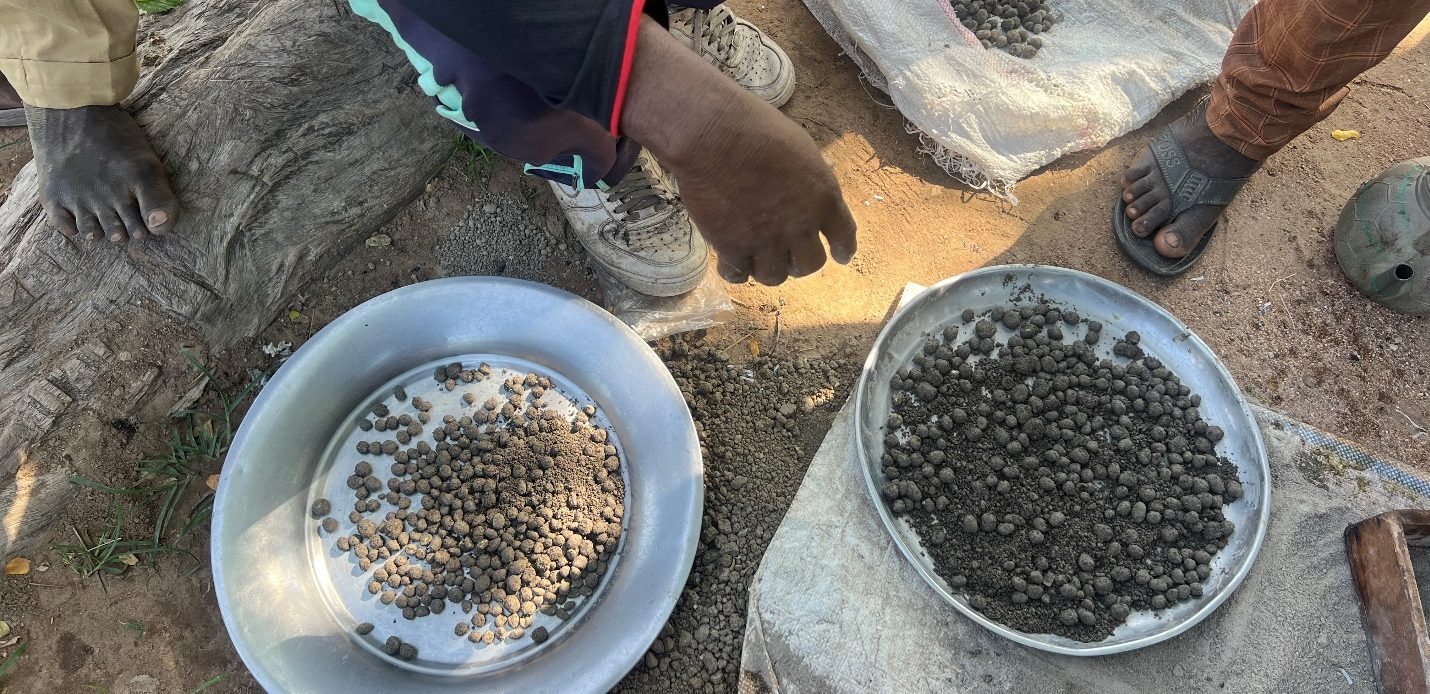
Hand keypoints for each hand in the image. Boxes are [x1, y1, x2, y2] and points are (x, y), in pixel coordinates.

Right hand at [620, 17, 856, 284]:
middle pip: (810, 264)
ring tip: (757, 259)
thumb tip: (808, 193)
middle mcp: (800, 225)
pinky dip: (737, 271)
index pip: (844, 235)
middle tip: (789, 256)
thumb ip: (809, 179)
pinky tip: (732, 263)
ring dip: (769, 268)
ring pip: (775, 276)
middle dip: (802, 263)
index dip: (843, 249)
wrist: (713, 136)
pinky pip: (738, 274)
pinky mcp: (732, 248)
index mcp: (824, 197)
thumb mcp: (801, 148)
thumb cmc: (756, 128)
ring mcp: (766, 240)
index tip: (841, 257)